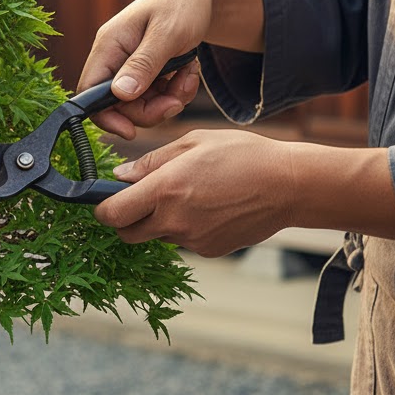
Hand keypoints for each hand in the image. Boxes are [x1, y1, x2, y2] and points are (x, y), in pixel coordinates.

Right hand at [77, 0, 262, 139]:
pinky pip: (154, 97)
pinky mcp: (145, 72)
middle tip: (177, 100)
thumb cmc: (184, 3)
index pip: (90, 91)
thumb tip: (120, 94)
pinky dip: (174, 92)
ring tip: (188, 76)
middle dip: (150, 109)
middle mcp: (114, 58)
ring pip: (139, 105)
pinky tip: (188, 73)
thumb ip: (143, 65)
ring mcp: (129, 66)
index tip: (130, 131)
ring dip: (168, 100)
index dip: (105, 116)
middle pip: (118, 105)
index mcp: (109, 45)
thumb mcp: (167, 34)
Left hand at [94, 130, 294, 256]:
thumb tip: (120, 176)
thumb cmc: (244, 156)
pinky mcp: (208, 250)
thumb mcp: (193, 143)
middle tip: (139, 200)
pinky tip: (208, 207)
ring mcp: (192, 239)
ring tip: (188, 196)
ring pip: (157, 235)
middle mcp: (174, 220)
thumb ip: (151, 162)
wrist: (291, 185)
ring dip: (159, 221)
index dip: (103, 209)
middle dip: (125, 219)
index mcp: (164, 190)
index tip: (105, 200)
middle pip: (127, 234)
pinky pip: (183, 240)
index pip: (112, 214)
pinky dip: (185, 228)